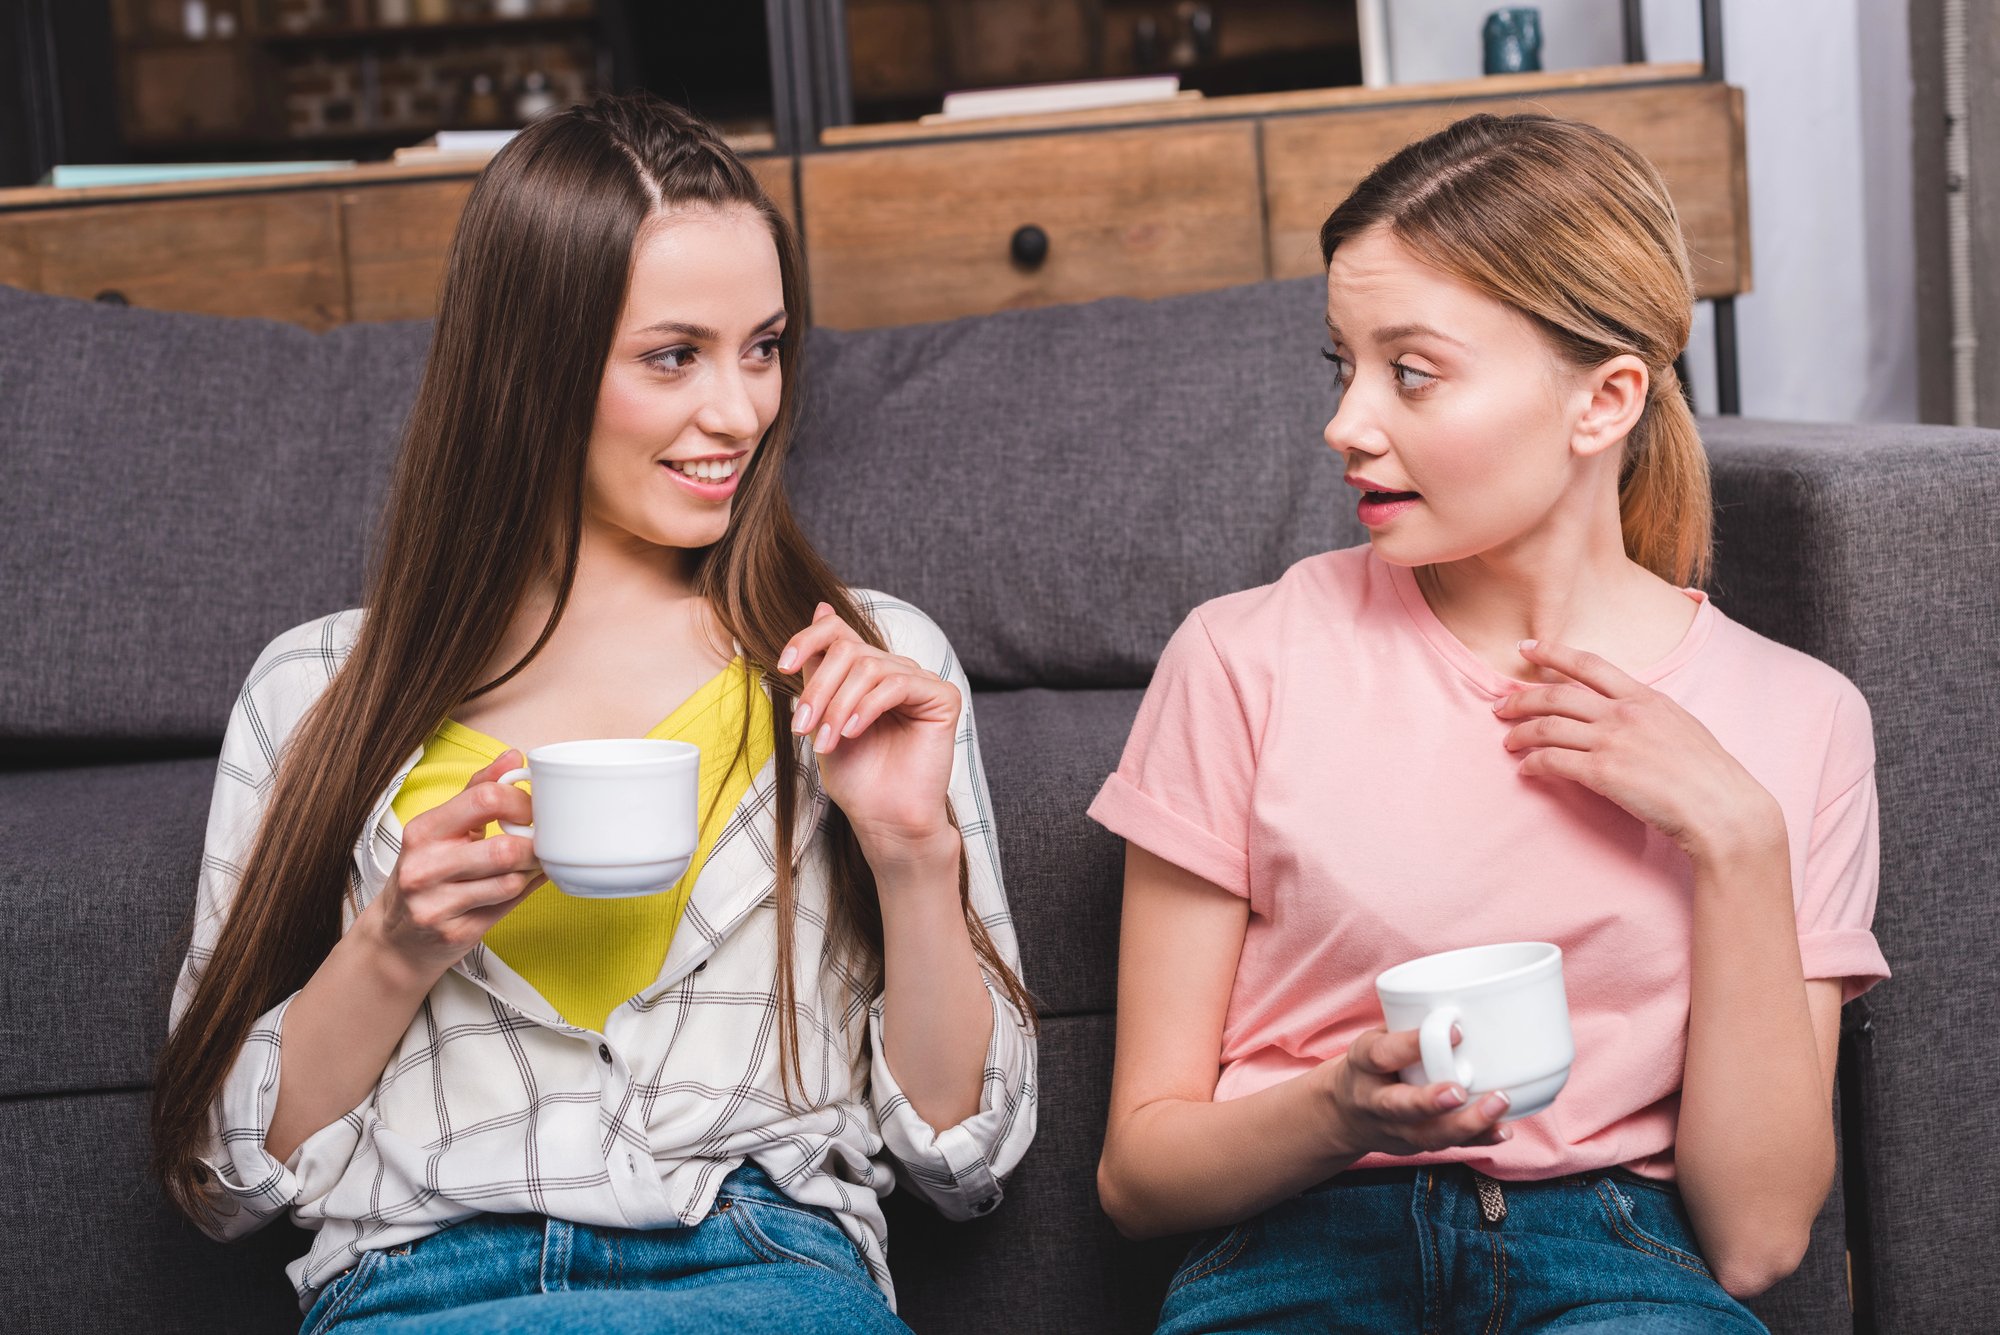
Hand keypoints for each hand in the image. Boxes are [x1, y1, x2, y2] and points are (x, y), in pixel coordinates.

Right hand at [363, 751, 543, 983]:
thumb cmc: (426, 872)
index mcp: (422, 831)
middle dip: (534, 844)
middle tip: (538, 841)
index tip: (530, 810)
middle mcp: (424, 867)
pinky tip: (519, 882)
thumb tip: (514, 757)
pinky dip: (523, 891)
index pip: (485, 800)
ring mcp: (438, 904)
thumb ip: (477, 790)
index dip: (521, 802)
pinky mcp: (456, 932)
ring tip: (528, 863)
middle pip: (505, 848)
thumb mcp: (441, 828)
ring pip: (511, 880)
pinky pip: (508, 906)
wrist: (396, 937)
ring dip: (531, 871)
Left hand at [778, 603, 960, 864]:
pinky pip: (897, 683)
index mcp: (868, 672)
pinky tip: (854, 732)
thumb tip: (821, 608)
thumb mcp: (823, 716)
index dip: (807, 638)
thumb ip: (820, 668)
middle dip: (819, 687)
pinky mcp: (942, 698)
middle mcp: (896, 671)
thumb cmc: (857, 778)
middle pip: (849, 649)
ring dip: (839, 704)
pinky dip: (867, 707)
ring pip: (869, 666)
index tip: (782, 666)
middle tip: (802, 727)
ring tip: (827, 741)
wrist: (885, 820)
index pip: (838, 631)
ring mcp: (921, 682)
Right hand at [1320, 1025, 1511, 1156]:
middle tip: (1460, 1091)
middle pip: (1400, 1106)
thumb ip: (1409, 1025)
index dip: (1413, 1045)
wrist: (1346, 1115)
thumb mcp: (1376, 1039)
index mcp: (1364, 1065)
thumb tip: (1463, 1000)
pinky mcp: (1418, 1145)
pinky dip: (1480, 1139)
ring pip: (1429, 1134)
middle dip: (1431, 1101)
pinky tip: (1502, 1129)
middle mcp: (1376, 1101)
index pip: (1381, 1054)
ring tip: (1498, 1102)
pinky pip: (1450, 1147)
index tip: (1455, 1032)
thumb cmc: (1372, 1067)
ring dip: (1466, 1123)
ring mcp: (1397, 1129)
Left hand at [1495, 639, 1785, 864]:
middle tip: (1501, 705)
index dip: (1552, 652)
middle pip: (1556, 694)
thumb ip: (1649, 713)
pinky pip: (1552, 761)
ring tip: (1508, 741)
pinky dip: (1532, 764)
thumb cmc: (1709, 774)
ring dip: (1520, 733)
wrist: (1723, 808)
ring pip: (1548, 727)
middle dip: (1521, 698)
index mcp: (1646, 696)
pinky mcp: (1602, 773)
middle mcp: (1624, 712)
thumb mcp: (1682, 726)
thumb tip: (1626, 712)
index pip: (1589, 663)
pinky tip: (1525, 770)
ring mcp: (1612, 741)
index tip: (1527, 647)